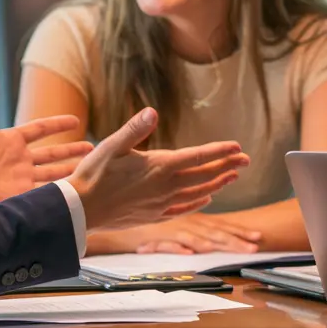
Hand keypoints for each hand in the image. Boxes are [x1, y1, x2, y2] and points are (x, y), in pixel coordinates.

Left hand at [0, 73, 92, 207]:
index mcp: (13, 140)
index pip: (41, 129)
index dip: (57, 124)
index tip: (75, 121)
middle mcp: (22, 158)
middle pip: (53, 153)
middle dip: (72, 150)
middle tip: (92, 149)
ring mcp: (23, 177)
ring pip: (54, 172)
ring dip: (71, 169)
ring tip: (89, 167)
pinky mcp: (22, 194)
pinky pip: (45, 190)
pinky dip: (60, 189)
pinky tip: (75, 188)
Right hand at [69, 107, 248, 229]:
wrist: (81, 210)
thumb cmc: (93, 175)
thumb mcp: (111, 146)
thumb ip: (134, 129)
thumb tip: (152, 112)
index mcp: (159, 166)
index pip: (198, 156)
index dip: (220, 151)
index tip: (237, 147)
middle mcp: (165, 186)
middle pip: (204, 175)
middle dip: (227, 166)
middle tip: (246, 160)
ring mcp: (161, 203)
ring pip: (198, 193)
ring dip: (217, 183)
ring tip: (232, 177)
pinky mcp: (153, 215)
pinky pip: (184, 208)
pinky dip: (198, 202)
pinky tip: (205, 198)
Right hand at [133, 213, 260, 254]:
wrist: (119, 217)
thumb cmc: (147, 219)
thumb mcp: (172, 222)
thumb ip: (189, 233)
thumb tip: (206, 244)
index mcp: (192, 219)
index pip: (220, 226)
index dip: (240, 231)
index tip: (258, 237)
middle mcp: (186, 223)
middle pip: (216, 233)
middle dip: (238, 240)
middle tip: (256, 246)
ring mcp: (172, 229)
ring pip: (199, 238)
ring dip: (219, 244)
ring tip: (238, 249)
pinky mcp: (155, 236)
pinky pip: (170, 243)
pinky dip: (180, 247)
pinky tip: (192, 252)